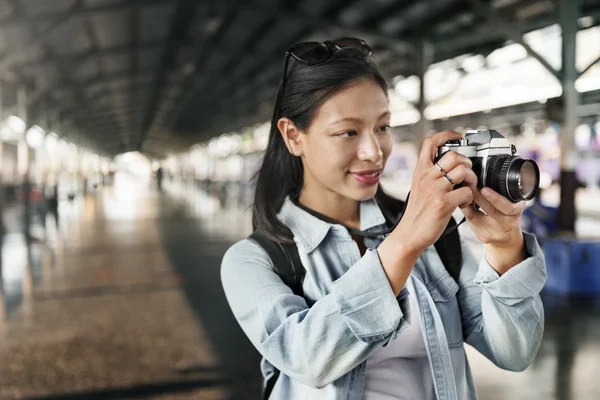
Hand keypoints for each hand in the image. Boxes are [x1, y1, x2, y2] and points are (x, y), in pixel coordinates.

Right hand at [393, 130, 477, 253]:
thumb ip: (430, 174)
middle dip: (467, 162)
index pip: (430, 142)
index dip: (446, 135)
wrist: (410, 233)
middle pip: (454, 155)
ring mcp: (435, 189)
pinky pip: (467, 192)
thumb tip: (448, 164)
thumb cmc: (417, 212)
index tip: (458, 136)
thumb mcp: (419, 186)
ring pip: (464, 171)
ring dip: (472, 179)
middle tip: (466, 174)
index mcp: (420, 171)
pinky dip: (470, 198)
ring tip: (468, 189)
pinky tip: (464, 204)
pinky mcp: (444, 203)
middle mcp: (426, 176)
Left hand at [460, 187, 525, 245]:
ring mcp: (494, 232)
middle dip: (478, 198)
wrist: (507, 237)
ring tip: (462, 193)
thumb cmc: (507, 215)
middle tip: (469, 187)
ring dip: (467, 204)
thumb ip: (505, 192)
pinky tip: (461, 203)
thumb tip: (486, 175)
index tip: (484, 189)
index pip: (508, 207)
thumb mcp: (512, 203)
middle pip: (491, 211)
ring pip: (476, 217)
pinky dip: (465, 211)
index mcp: (516, 212)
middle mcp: (507, 224)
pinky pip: (470, 222)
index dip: (495, 198)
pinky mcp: (483, 236)